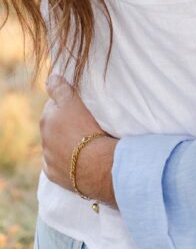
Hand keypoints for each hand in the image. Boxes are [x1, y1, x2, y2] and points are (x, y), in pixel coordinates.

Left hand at [40, 74, 117, 204]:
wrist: (95, 164)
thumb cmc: (85, 128)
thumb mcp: (73, 102)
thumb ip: (60, 89)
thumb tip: (51, 77)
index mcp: (47, 119)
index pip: (53, 104)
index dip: (66, 102)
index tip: (78, 103)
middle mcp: (44, 139)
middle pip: (54, 125)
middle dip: (64, 122)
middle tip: (83, 121)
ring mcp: (48, 157)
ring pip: (55, 144)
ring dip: (65, 141)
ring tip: (83, 140)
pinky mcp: (54, 174)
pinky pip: (57, 163)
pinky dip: (65, 159)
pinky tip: (76, 157)